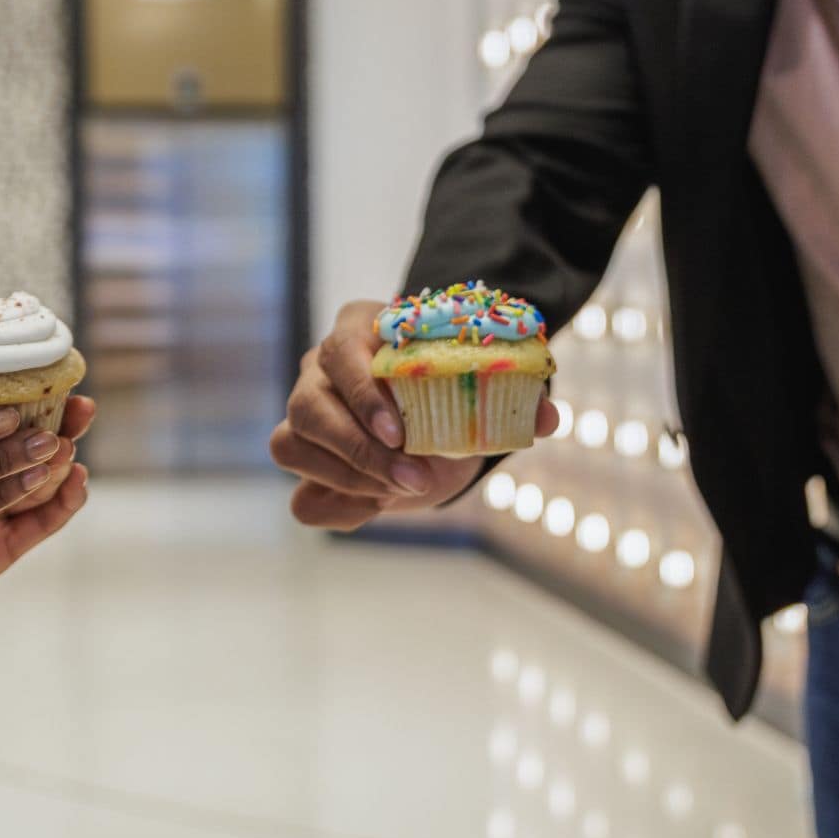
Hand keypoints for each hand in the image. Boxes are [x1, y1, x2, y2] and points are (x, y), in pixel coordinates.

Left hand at [0, 394, 96, 650]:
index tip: (49, 377)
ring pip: (34, 485)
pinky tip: (75, 483)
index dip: (23, 400)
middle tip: (82, 406)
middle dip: (57, 425)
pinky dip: (58, 506)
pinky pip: (32, 529)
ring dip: (58, 461)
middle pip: (24, 450)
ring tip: (70, 441)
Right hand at [268, 297, 558, 530]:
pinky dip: (338, 507)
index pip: (340, 351)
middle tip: (412, 477)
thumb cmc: (451, 392)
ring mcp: (303, 412)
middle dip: (360, 449)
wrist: (436, 423)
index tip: (401, 433)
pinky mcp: (305, 460)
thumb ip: (514, 399)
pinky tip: (378, 506)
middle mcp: (318, 368)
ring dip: (347, 479)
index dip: (363, 392)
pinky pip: (300, 496)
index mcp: (358, 330)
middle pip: (309, 406)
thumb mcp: (482, 390)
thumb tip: (547, 416)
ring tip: (400, 492)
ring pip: (291, 445)